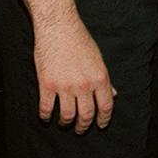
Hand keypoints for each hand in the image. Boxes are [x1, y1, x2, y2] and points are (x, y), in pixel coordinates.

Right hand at [34, 15, 115, 133]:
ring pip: (67, 115)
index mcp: (99, 77)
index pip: (105, 106)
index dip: (104, 119)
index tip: (101, 125)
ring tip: (65, 123)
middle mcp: (84, 85)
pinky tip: (47, 117)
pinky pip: (46, 108)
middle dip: (84, 126)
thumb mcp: (98, 59)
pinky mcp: (47, 85)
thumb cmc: (80, 40)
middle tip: (81, 129)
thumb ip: (104, 79)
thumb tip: (112, 95)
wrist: (59, 27)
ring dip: (66, 123)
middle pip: (86, 115)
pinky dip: (46, 116)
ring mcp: (65, 86)